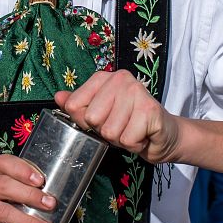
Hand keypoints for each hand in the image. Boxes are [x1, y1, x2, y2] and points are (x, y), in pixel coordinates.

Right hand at [0, 154, 56, 222]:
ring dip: (29, 222)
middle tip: (50, 205)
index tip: (41, 180)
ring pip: (3, 212)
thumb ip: (18, 191)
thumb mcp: (2, 197)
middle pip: (3, 185)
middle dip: (30, 195)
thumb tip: (50, 197)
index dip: (22, 169)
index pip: (3, 162)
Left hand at [55, 69, 180, 163]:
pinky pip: (127, 139)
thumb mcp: (100, 115)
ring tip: (132, 130)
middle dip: (104, 131)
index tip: (103, 119)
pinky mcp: (150, 110)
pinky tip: (142, 135)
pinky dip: (134, 145)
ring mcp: (136, 92)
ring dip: (120, 139)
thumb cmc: (130, 124)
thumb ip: (78, 106)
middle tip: (121, 126)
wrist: (164, 136)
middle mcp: (120, 79)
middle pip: (91, 118)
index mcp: (103, 77)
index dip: (85, 121)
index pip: (74, 104)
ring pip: (109, 131)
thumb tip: (58, 97)